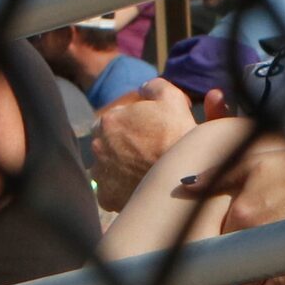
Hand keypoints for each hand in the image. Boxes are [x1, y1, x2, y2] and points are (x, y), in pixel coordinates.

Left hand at [91, 79, 196, 211]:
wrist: (186, 177)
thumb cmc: (179, 135)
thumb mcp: (172, 98)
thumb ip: (154, 86)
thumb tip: (144, 88)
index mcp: (109, 120)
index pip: (118, 118)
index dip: (136, 122)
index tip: (153, 130)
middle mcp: (97, 146)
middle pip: (110, 142)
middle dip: (125, 143)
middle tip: (149, 149)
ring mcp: (100, 174)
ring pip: (108, 166)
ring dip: (121, 166)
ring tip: (145, 169)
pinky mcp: (107, 197)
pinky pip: (111, 191)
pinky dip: (122, 188)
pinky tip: (139, 185)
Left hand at [184, 133, 284, 284]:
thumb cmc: (281, 169)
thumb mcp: (248, 164)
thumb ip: (217, 176)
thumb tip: (185, 184)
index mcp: (243, 212)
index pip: (220, 242)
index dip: (215, 255)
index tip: (214, 260)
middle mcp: (260, 232)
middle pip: (236, 264)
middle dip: (231, 274)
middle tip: (227, 278)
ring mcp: (279, 245)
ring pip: (256, 277)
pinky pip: (279, 280)